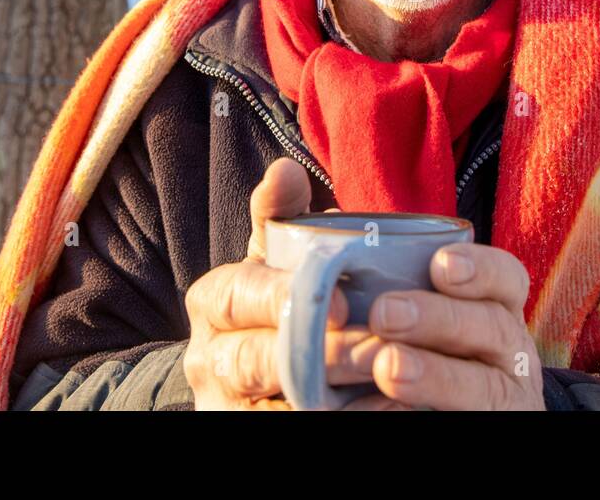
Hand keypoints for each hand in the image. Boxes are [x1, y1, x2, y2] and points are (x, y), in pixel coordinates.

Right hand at [182, 157, 404, 409]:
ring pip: (276, 405)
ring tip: (389, 384)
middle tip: (377, 350)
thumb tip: (285, 169)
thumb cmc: (275, 303)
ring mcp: (229, 406)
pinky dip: (342, 421)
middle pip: (254, 360)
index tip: (340, 303)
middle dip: (318, 354)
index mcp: (213, 303)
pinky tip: (387, 409)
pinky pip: (290, 429)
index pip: (238, 296)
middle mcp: (209, 359)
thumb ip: (280, 216)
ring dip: (333, 398)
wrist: (255, 380)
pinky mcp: (250, 431)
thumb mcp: (273, 259)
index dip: (283, 298)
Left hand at [364, 242, 545, 409]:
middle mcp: (505, 350)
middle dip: (440, 317)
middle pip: (493, 327)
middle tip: (384, 313)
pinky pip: (468, 419)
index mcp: (490, 309)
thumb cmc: (407, 347)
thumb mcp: (406, 304)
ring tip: (387, 367)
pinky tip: (390, 410)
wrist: (422, 407)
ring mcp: (500, 397)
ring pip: (484, 385)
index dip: (481, 269)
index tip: (441, 264)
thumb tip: (308, 200)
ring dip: (436, 375)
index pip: (505, 279)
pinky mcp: (485, 424)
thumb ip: (370, 265)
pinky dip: (430, 411)